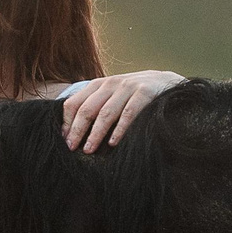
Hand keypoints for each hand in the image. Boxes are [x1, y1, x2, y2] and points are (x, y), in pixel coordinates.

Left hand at [61, 70, 185, 151]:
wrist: (166, 83)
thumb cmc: (134, 96)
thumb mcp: (113, 96)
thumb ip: (95, 107)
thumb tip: (71, 132)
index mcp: (99, 85)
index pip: (74, 103)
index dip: (67, 123)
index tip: (65, 140)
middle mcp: (111, 84)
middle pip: (87, 109)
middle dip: (77, 131)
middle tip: (72, 148)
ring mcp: (128, 87)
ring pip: (106, 113)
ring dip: (95, 134)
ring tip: (89, 150)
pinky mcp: (145, 93)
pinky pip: (128, 113)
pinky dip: (119, 129)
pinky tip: (113, 143)